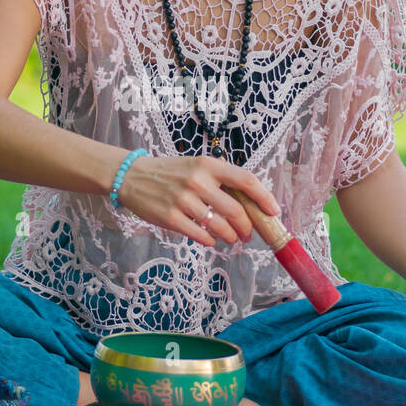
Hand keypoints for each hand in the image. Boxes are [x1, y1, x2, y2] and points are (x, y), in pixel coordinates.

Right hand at [114, 154, 280, 246]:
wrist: (132, 176)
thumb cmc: (170, 173)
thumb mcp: (196, 166)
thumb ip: (220, 180)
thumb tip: (249, 203)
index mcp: (208, 164)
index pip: (246, 180)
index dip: (264, 198)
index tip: (273, 211)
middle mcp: (198, 180)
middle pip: (236, 210)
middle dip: (247, 227)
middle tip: (248, 235)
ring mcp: (183, 200)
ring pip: (220, 226)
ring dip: (231, 237)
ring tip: (231, 239)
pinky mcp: (171, 218)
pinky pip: (201, 235)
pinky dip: (211, 240)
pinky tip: (211, 239)